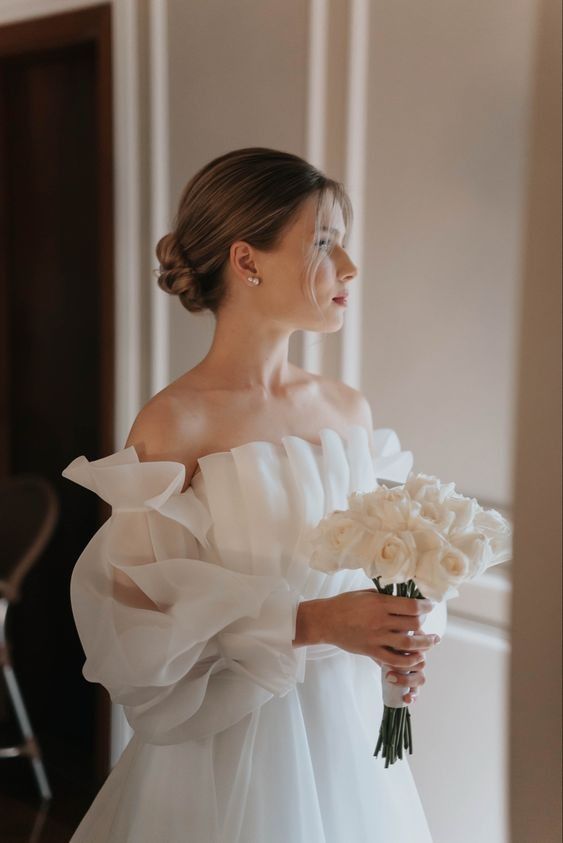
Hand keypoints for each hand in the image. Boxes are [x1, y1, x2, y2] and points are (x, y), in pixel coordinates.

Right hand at [318, 588, 440, 702]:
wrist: (326, 621)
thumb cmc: (345, 604)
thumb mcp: (366, 594)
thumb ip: (385, 597)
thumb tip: (403, 598)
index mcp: (380, 603)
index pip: (411, 606)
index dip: (426, 606)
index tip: (430, 606)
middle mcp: (381, 621)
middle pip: (414, 624)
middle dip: (424, 623)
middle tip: (425, 622)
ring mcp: (376, 638)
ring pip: (408, 644)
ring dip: (424, 644)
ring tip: (431, 642)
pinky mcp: (371, 651)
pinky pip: (394, 660)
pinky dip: (408, 661)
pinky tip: (415, 658)